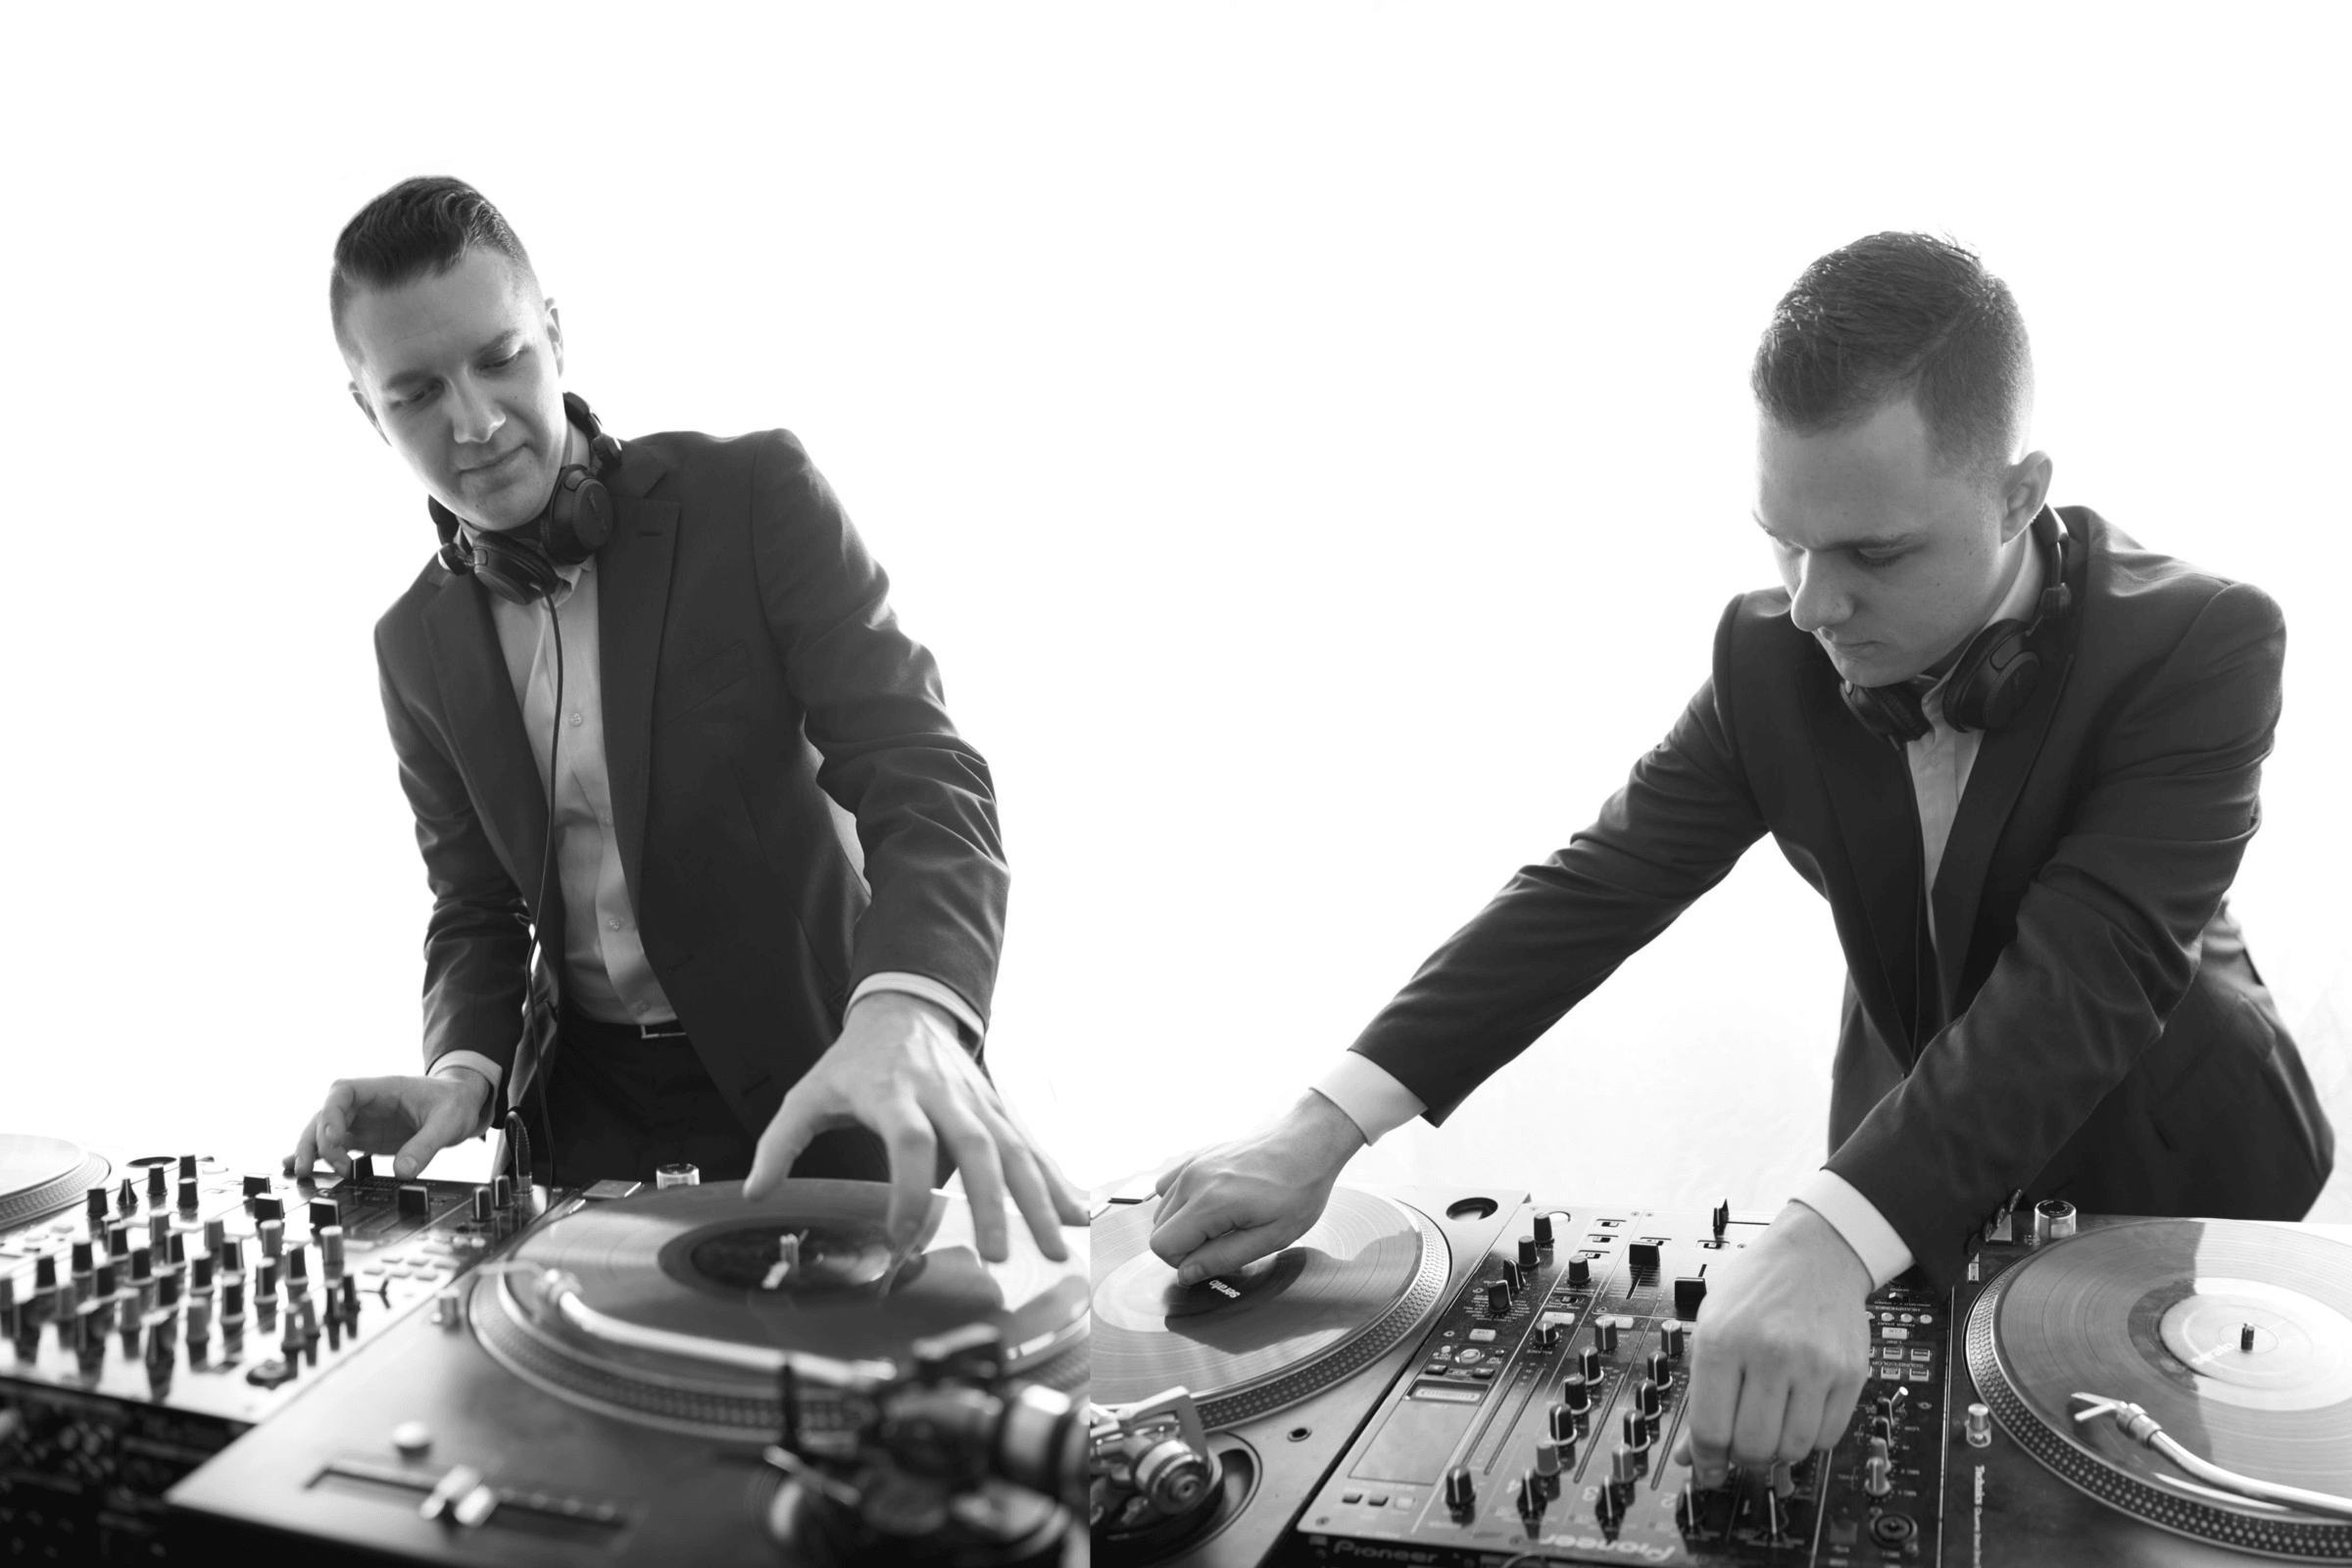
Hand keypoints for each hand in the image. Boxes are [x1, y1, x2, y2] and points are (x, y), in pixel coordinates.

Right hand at [290, 1069, 490, 1181]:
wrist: (462, 1103)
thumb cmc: (454, 1102)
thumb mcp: (448, 1123)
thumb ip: (425, 1146)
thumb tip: (403, 1171)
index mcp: (383, 1089)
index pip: (342, 1091)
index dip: (330, 1114)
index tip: (334, 1140)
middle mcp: (366, 1103)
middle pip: (325, 1114)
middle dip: (313, 1140)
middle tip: (312, 1168)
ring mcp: (362, 1120)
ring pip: (323, 1131)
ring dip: (311, 1150)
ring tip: (303, 1173)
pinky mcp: (364, 1137)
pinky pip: (334, 1145)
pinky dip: (318, 1156)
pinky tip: (303, 1169)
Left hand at [744, 993, 1084, 1262]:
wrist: (905, 1006)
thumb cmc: (855, 1061)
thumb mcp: (809, 1093)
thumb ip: (781, 1143)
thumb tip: (755, 1192)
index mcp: (894, 1093)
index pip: (910, 1141)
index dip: (910, 1190)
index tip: (904, 1240)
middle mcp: (944, 1096)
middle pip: (977, 1147)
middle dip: (992, 1202)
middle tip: (998, 1254)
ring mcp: (977, 1101)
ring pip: (1015, 1149)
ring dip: (1038, 1199)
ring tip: (1054, 1246)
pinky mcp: (997, 1109)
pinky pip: (1030, 1145)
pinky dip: (1056, 1179)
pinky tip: (1076, 1211)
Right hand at [1149, 1090, 1362, 1283]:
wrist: (1307, 1143)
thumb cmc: (1299, 1189)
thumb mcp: (1271, 1238)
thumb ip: (1223, 1258)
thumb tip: (1187, 1273)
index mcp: (1210, 1202)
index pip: (1162, 1246)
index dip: (1184, 1263)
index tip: (1213, 1259)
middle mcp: (1193, 1180)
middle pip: (1159, 1229)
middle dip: (1185, 1245)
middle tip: (1223, 1242)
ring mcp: (1192, 1164)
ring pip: (1162, 1210)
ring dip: (1184, 1224)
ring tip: (1222, 1222)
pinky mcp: (1196, 1156)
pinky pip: (1168, 1187)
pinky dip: (1182, 1202)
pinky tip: (1212, 1204)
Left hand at [1670, 1201, 1873, 1486]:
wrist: (1816, 1254)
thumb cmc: (1756, 1289)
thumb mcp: (1712, 1326)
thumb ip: (1700, 1393)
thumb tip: (1689, 1456)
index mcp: (1723, 1340)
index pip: (1710, 1428)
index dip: (1705, 1460)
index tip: (1707, 1470)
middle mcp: (1769, 1352)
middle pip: (1752, 1447)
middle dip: (1741, 1458)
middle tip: (1740, 1446)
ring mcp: (1814, 1364)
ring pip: (1792, 1449)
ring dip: (1777, 1452)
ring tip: (1770, 1428)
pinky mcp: (1849, 1374)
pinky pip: (1827, 1437)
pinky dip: (1809, 1440)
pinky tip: (1798, 1415)